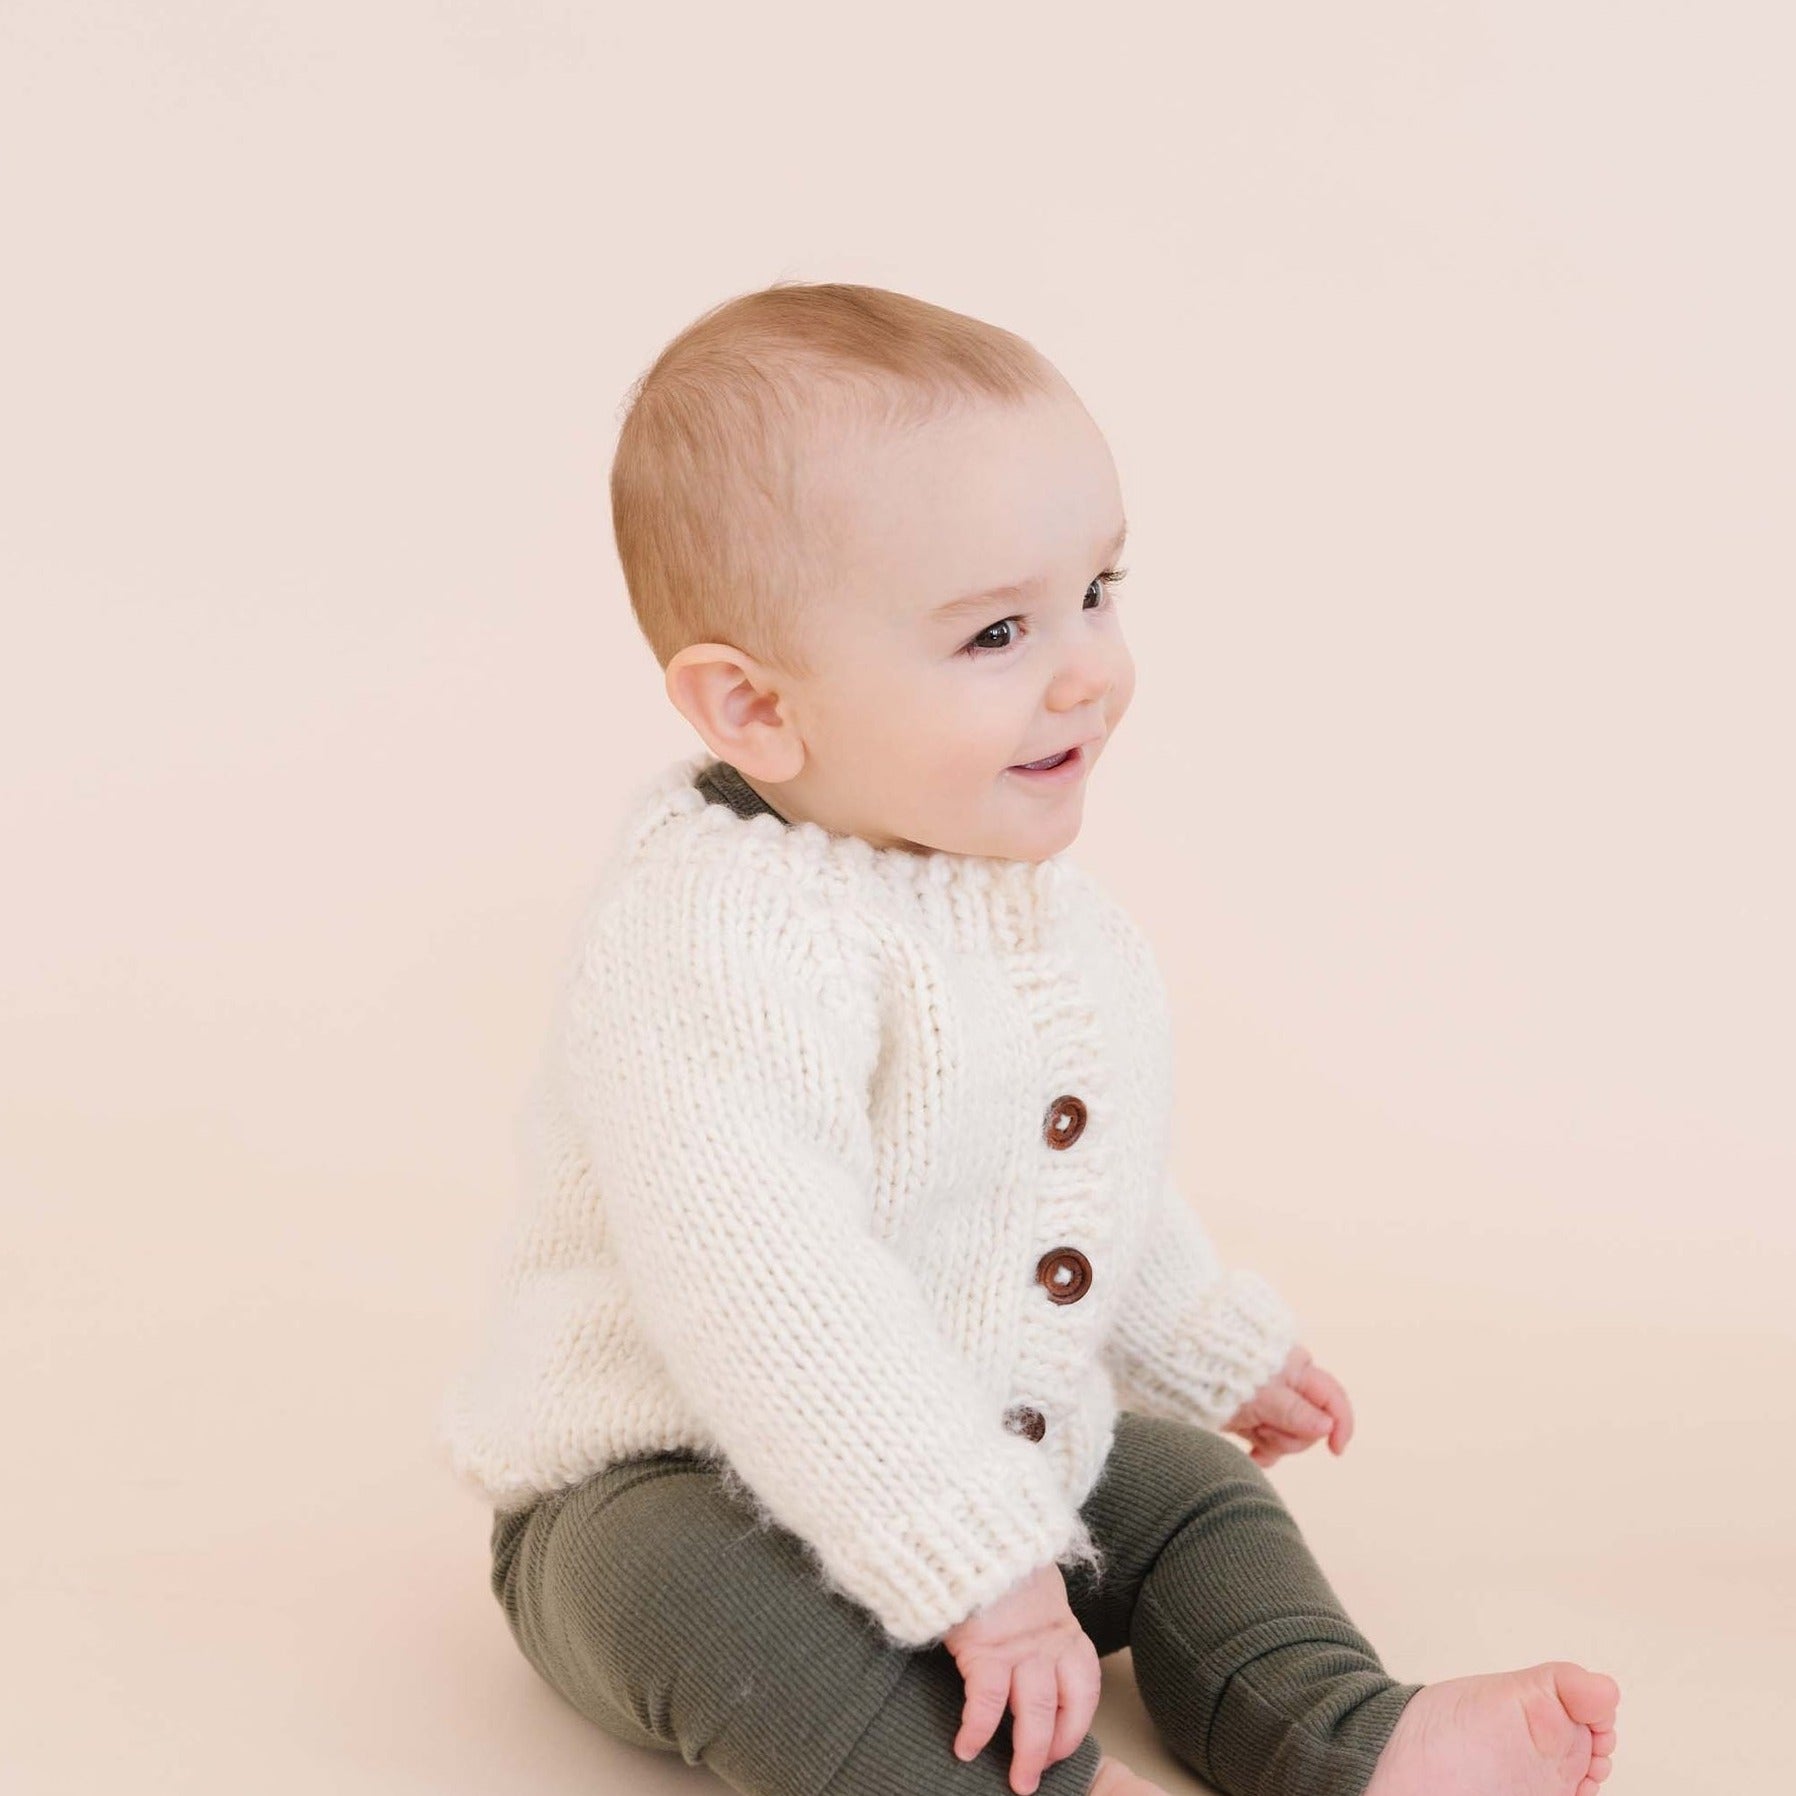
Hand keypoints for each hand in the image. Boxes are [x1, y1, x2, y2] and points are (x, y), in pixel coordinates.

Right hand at [939, 1560, 1101, 1795]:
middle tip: (1034, 1780)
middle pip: (1061, 1710)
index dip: (1076, 1725)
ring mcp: (1019, 1648)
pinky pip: (986, 1703)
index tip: (1060, 1748)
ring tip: (1016, 1781)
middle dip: (1051, 1752)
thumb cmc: (999, 1562)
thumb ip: (1038, 1621)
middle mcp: (1049, 1644)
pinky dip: (977, 1730)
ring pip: (1033, 1713)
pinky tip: (965, 1748)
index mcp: (1065, 1630)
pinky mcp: (985, 1648)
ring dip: (1025, 1754)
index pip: (1085, 1689)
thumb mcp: (1033, 1589)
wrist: (974, 1532)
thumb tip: (1031, 1649)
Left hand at [1221, 1343, 1354, 1467]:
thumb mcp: (1261, 1393)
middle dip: (1291, 1434)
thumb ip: (1296, 1411)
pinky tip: (1249, 1457)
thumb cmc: (1220, 1371)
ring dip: (1272, 1442)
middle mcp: (1285, 1383)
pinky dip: (1261, 1452)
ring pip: (1288, 1436)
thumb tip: (1327, 1426)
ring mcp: (1266, 1401)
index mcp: (1296, 1368)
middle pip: (1311, 1423)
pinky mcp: (1248, 1416)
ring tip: (1248, 1434)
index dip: (1341, 1424)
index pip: (1332, 1398)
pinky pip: (1267, 1442)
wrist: (1175, 1363)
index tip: (1335, 1451)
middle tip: (1262, 1428)